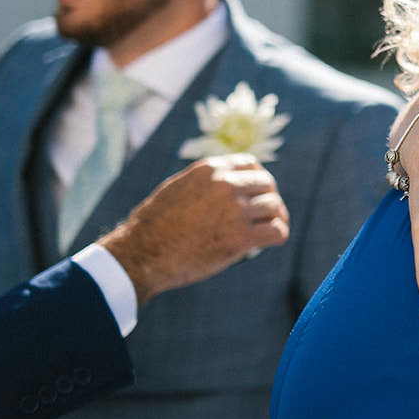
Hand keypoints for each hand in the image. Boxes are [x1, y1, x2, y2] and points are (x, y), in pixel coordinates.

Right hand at [98, 155, 287, 304]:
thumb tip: (227, 179)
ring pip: (274, 207)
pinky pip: (277, 231)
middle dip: (268, 198)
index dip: (256, 179)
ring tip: (267, 229)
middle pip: (266, 184)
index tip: (255, 194)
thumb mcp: (177, 188)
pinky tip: (270, 242)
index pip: (250, 163)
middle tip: (265, 215)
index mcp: (210, 169)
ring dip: (274, 218)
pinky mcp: (241, 237)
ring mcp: (235, 210)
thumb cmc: (154, 225)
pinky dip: (277, 236)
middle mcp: (226, 184)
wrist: (141, 254)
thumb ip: (204, 182)